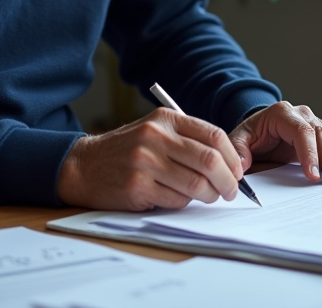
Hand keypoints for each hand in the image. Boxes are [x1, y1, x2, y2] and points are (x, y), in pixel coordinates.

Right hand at [57, 108, 243, 210]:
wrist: (84, 165)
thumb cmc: (126, 150)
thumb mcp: (154, 130)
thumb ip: (186, 139)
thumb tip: (227, 161)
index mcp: (165, 119)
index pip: (214, 136)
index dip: (232, 157)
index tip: (238, 171)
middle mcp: (156, 136)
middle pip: (210, 160)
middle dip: (228, 180)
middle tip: (230, 191)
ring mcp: (145, 161)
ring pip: (196, 184)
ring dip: (209, 195)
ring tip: (208, 197)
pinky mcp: (137, 186)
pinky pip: (176, 199)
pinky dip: (184, 203)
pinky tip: (178, 198)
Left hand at [228, 102, 321, 183]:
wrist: (259, 129)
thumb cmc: (251, 136)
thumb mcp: (239, 139)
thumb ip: (238, 150)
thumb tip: (241, 166)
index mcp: (281, 113)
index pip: (301, 131)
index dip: (309, 153)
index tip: (313, 174)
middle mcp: (301, 114)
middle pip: (321, 134)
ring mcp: (314, 120)